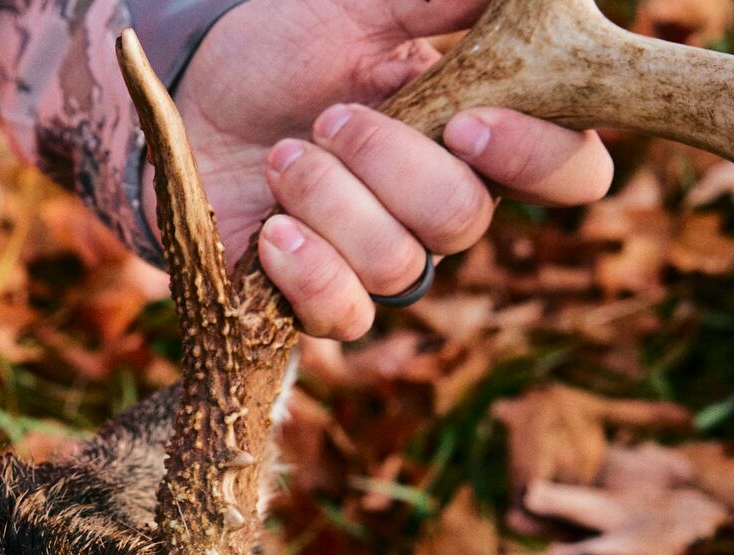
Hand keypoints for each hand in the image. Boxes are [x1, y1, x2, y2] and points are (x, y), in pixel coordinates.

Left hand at [171, 0, 613, 338]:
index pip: (570, 172)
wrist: (192, 105)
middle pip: (466, 218)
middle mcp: (443, 204)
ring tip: (282, 156)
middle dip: (393, 166)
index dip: (536, 157)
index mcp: (480, 133)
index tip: (469, 122)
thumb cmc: (282, 51)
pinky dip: (308, 272)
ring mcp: (384, 256)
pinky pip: (347, 316)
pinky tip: (272, 232)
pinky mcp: (324, 298)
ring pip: (401, 264)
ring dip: (332, 202)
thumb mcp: (361, 7)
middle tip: (330, 118)